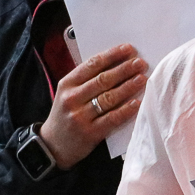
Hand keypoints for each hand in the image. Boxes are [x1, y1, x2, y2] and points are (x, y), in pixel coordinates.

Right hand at [37, 43, 146, 169]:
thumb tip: (118, 63)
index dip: (112, 55)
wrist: (53, 145)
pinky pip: (112, 118)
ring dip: (128, 87)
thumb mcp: (69, 93)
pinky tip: (137, 102)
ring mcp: (80, 116)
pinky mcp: (90, 133)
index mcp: (67, 84)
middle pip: (102, 80)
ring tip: (142, 78)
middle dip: (124, 69)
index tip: (129, 49)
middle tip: (140, 63)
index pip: (92, 65)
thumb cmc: (67, 113)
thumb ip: (87, 80)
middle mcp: (72, 98)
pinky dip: (126, 110)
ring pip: (108, 98)